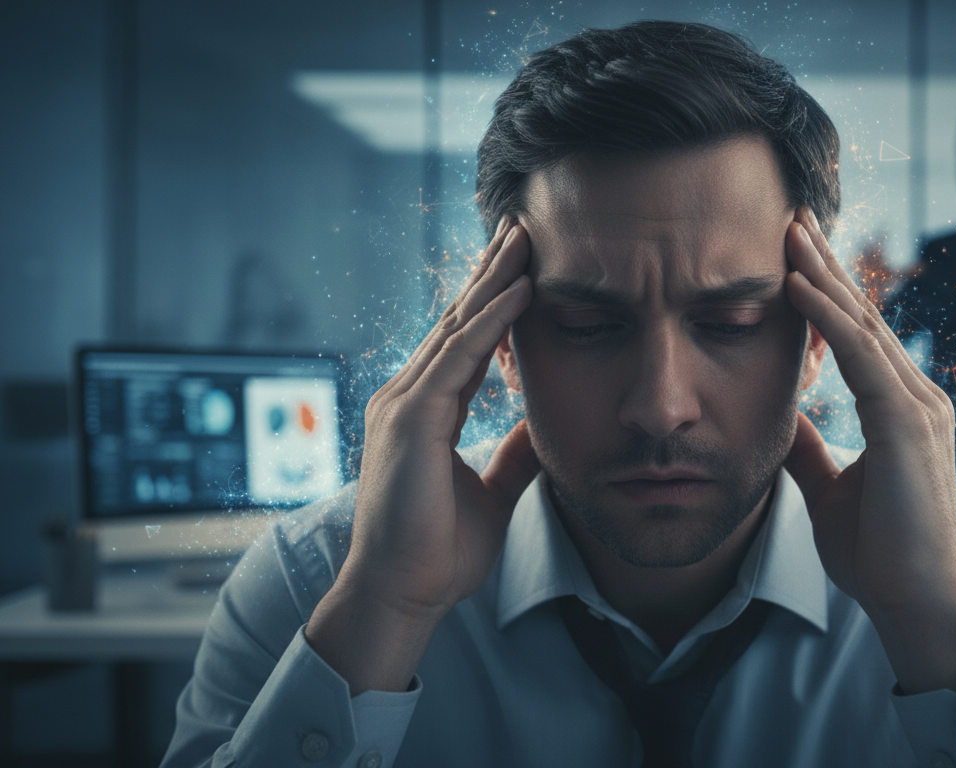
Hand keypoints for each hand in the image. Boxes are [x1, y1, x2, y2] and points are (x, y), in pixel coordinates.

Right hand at [306, 220, 540, 693]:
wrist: (401, 595)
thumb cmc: (437, 553)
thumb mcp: (490, 492)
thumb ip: (512, 454)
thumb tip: (543, 426)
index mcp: (425, 411)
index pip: (466, 342)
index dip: (495, 302)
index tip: (525, 264)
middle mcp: (408, 398)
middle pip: (458, 321)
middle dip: (491, 272)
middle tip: (522, 226)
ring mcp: (403, 405)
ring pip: (457, 327)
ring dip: (494, 280)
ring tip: (526, 237)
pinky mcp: (410, 420)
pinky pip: (457, 358)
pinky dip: (491, 322)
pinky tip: (520, 290)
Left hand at [783, 207, 955, 693]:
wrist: (914, 601)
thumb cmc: (879, 553)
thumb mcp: (830, 488)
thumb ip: (810, 448)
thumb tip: (783, 416)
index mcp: (902, 408)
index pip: (858, 335)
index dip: (826, 292)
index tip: (793, 255)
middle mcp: (917, 396)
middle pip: (863, 316)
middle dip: (826, 265)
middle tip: (791, 218)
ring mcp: (918, 406)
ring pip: (863, 324)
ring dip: (823, 275)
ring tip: (788, 231)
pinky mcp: (907, 423)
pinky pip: (862, 356)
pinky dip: (828, 318)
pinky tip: (797, 285)